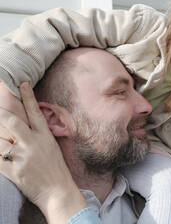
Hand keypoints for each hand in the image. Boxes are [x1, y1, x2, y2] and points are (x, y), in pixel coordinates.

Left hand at [0, 82, 87, 223]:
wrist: (59, 191)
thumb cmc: (56, 169)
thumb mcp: (52, 148)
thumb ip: (38, 136)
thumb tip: (23, 126)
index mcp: (45, 137)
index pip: (35, 112)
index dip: (28, 96)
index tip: (22, 83)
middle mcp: (34, 144)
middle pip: (12, 122)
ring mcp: (24, 157)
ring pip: (0, 141)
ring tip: (1, 140)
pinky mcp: (15, 171)